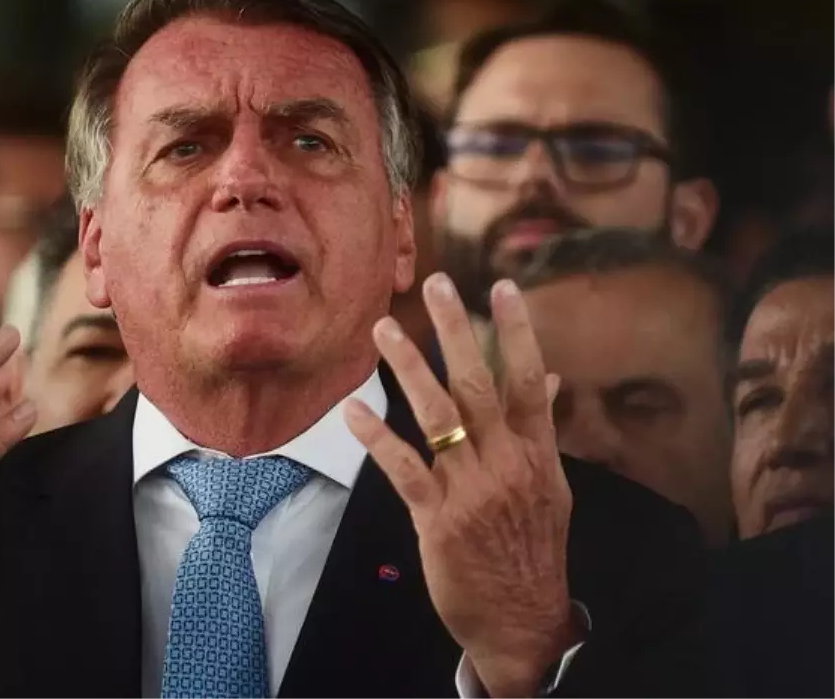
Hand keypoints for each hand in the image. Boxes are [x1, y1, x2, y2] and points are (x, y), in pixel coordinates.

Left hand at [345, 274, 579, 698]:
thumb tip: (549, 377)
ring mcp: (471, 490)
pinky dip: (377, 436)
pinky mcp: (438, 517)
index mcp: (537, 454)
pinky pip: (403, 467)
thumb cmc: (532, 547)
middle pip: (479, 384)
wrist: (523, 619)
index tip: (500, 286)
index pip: (527, 380)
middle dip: (457, 331)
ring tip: (384, 329)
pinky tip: (352, 410)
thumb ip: (543, 429)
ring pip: (437, 415)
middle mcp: (507, 463)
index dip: (516, 331)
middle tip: (437, 284)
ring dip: (408, 368)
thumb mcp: (552, 487)